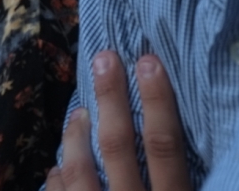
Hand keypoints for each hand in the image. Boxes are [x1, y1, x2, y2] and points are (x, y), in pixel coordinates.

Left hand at [46, 52, 190, 190]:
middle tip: (105, 60)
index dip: (157, 102)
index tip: (149, 63)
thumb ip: (179, 179)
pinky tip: (60, 165)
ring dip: (76, 136)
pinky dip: (59, 176)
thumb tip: (169, 138)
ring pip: (79, 170)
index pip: (163, 145)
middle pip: (116, 146)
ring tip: (79, 113)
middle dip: (110, 99)